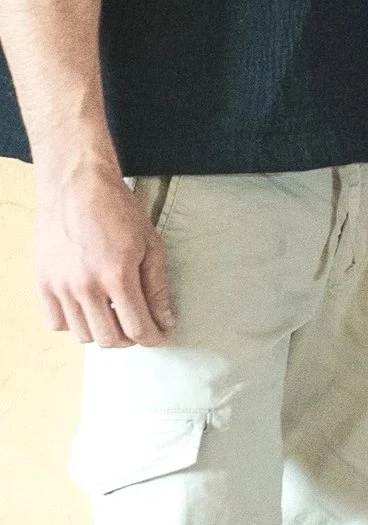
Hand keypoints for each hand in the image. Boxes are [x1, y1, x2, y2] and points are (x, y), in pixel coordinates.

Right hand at [36, 159, 173, 346]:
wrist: (77, 185)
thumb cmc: (118, 210)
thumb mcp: (151, 245)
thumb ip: (158, 287)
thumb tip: (165, 321)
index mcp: (118, 276)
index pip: (137, 328)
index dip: (153, 338)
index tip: (160, 336)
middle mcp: (86, 286)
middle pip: (109, 339)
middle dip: (130, 338)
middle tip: (138, 324)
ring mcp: (61, 286)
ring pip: (83, 335)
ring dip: (103, 332)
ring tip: (114, 314)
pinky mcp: (43, 283)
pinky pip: (56, 323)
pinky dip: (74, 324)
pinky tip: (88, 309)